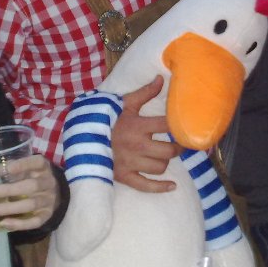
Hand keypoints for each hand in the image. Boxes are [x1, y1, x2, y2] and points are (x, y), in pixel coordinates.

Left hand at [0, 153, 59, 230]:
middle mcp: (47, 182)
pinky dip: (19, 223)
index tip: (8, 168)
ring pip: (30, 204)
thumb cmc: (30, 177)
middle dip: (8, 190)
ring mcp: (48, 200)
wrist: (53, 193)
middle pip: (31, 186)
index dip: (23, 165)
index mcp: (42, 167)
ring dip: (9, 208)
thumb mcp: (19, 170)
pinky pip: (35, 221)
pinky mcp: (46, 215)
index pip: (35, 162)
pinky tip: (4, 223)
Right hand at [112, 76, 180, 192]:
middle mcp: (136, 146)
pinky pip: (146, 186)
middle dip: (178, 148)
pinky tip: (172, 185)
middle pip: (168, 151)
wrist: (81, 136)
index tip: (186, 127)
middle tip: (179, 144)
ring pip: (160, 167)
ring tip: (165, 156)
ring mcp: (130, 163)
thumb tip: (162, 78)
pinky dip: (161, 187)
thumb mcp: (124, 103)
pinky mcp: (124, 176)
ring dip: (165, 162)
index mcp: (137, 126)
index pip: (167, 126)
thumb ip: (145, 93)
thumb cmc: (106, 118)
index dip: (180, 127)